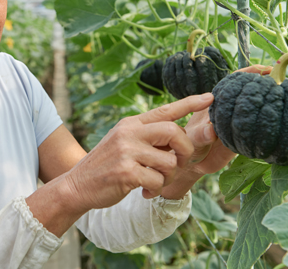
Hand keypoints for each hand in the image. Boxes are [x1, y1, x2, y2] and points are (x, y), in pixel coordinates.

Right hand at [64, 94, 217, 213]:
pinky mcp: (126, 172)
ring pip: (170, 161)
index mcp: (131, 123)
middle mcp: (129, 132)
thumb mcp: (124, 142)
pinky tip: (144, 191)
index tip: (210, 97)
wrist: (77, 185)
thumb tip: (179, 138)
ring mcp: (127, 151)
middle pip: (175, 132)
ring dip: (168, 177)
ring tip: (153, 181)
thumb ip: (147, 137)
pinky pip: (157, 180)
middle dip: (185, 151)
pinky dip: (155, 189)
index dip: (190, 103)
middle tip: (178, 164)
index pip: (166, 109)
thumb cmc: (107, 165)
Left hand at [183, 64, 271, 174]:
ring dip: (269, 102)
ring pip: (255, 108)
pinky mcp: (244, 137)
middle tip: (282, 82)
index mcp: (215, 102)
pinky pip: (257, 128)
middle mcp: (229, 109)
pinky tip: (281, 121)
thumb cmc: (188, 144)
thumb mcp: (191, 138)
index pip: (233, 81)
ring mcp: (238, 122)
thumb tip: (211, 131)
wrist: (192, 163)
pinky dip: (268, 124)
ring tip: (285, 96)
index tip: (266, 69)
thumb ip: (200, 134)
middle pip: (249, 91)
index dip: (249, 73)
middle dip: (264, 84)